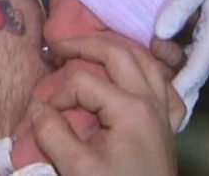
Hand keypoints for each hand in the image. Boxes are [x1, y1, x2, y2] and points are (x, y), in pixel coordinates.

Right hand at [29, 37, 179, 175]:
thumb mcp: (76, 168)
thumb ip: (53, 132)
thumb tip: (39, 108)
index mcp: (130, 108)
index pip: (82, 82)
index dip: (57, 93)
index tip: (42, 116)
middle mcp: (152, 101)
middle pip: (118, 54)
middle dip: (86, 45)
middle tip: (58, 46)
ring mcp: (164, 111)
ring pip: (146, 61)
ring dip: (118, 50)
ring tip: (92, 48)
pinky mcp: (169, 125)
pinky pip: (166, 87)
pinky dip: (150, 74)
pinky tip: (137, 75)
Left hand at [154, 0, 208, 126]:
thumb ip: (179, 5)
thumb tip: (160, 33)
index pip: (198, 68)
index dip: (180, 88)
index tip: (163, 104)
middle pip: (196, 74)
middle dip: (177, 91)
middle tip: (157, 108)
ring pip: (191, 65)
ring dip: (173, 74)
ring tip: (151, 79)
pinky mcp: (203, 29)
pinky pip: (188, 53)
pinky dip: (174, 62)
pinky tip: (156, 67)